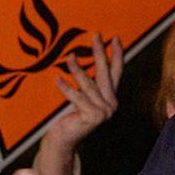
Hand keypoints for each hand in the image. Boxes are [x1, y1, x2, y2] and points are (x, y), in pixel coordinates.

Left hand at [47, 33, 121, 149]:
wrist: (64, 138)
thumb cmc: (71, 115)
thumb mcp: (82, 96)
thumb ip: (89, 82)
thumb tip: (83, 56)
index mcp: (110, 97)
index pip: (116, 72)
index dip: (116, 55)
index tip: (115, 38)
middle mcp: (111, 104)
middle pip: (104, 74)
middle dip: (100, 53)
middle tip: (96, 35)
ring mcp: (104, 112)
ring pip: (88, 85)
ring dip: (78, 69)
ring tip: (70, 56)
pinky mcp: (93, 117)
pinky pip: (76, 97)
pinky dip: (66, 88)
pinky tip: (58, 79)